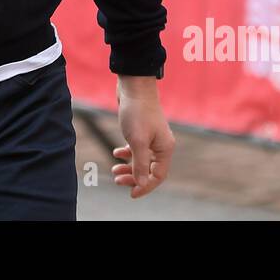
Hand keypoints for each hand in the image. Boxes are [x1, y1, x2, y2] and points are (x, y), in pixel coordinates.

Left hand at [113, 74, 175, 197]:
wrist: (133, 86)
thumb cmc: (137, 112)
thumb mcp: (137, 141)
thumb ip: (140, 164)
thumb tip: (141, 183)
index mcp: (165, 148)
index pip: (158, 176)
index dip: (144, 186)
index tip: (130, 193)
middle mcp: (161, 144)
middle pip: (149, 169)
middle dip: (133, 177)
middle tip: (117, 181)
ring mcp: (153, 137)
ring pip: (142, 159)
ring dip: (129, 167)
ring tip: (114, 171)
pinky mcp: (143, 130)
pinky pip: (137, 149)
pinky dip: (127, 153)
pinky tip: (116, 153)